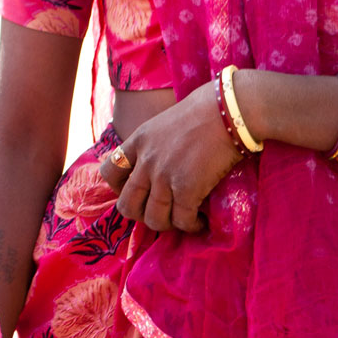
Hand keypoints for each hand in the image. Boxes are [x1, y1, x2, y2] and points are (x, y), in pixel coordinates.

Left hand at [100, 87, 243, 232]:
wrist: (228, 110)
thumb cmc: (205, 111)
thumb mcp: (165, 123)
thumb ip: (155, 144)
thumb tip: (161, 162)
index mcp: (138, 141)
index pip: (109, 172)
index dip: (118, 189)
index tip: (136, 192)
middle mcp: (146, 161)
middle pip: (127, 205)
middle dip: (142, 216)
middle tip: (161, 213)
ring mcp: (164, 176)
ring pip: (153, 218)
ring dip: (168, 225)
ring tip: (182, 220)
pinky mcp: (187, 188)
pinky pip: (182, 220)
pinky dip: (191, 226)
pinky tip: (201, 222)